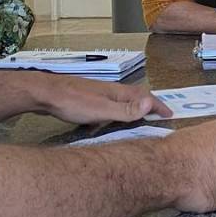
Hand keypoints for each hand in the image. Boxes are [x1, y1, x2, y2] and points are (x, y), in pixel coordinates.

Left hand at [35, 74, 171, 124]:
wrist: (45, 94)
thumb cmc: (73, 103)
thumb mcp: (102, 110)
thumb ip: (126, 110)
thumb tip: (152, 103)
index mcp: (117, 92)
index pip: (145, 97)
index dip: (158, 105)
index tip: (170, 114)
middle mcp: (110, 91)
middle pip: (134, 97)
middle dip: (147, 106)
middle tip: (157, 117)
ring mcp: (97, 94)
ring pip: (120, 102)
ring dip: (130, 110)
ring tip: (136, 122)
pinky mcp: (86, 100)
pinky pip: (106, 108)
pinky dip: (113, 115)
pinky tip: (104, 125)